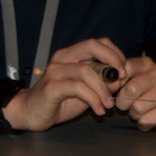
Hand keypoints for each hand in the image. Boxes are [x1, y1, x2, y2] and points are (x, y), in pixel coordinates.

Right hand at [0, 38, 126, 131]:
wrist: (31, 113)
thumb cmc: (59, 101)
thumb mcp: (85, 90)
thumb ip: (101, 83)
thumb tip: (120, 79)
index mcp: (71, 56)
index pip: (97, 42)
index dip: (114, 53)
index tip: (124, 71)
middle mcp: (62, 58)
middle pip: (91, 45)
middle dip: (112, 60)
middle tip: (122, 78)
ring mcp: (55, 71)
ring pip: (87, 70)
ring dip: (104, 89)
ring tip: (109, 105)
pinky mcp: (52, 87)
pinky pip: (78, 88)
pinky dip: (93, 99)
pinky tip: (98, 110)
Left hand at [111, 56, 155, 130]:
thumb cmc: (151, 91)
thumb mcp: (137, 78)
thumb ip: (121, 78)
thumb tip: (104, 84)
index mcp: (147, 63)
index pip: (124, 69)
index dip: (115, 83)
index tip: (116, 90)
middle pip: (130, 90)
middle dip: (123, 102)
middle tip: (126, 105)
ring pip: (137, 108)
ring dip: (133, 115)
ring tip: (140, 112)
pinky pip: (146, 121)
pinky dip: (143, 124)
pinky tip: (148, 119)